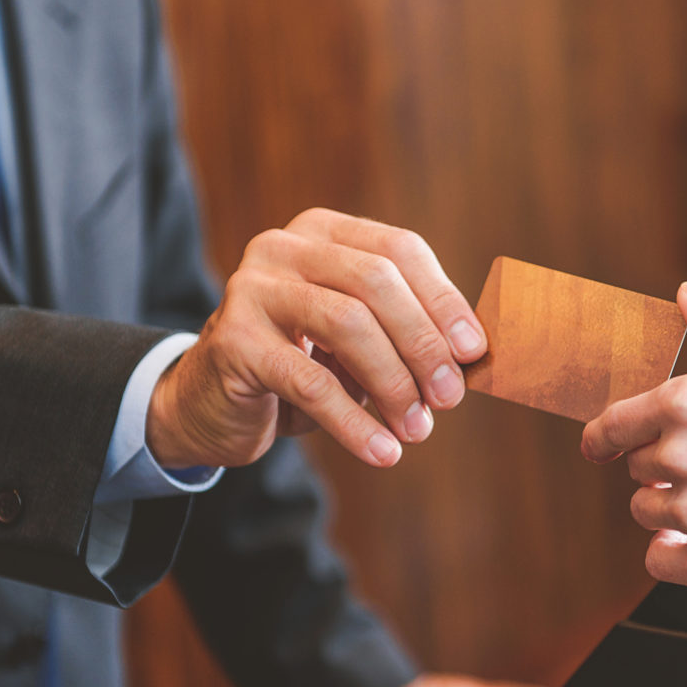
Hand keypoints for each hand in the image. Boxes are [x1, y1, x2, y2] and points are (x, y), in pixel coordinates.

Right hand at [147, 209, 487, 469]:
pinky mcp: (232, 339)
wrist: (211, 402)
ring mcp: (253, 287)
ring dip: (393, 383)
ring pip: (346, 324)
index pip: (400, 250)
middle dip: (423, 343)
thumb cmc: (300, 366)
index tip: (475, 351)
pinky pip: (310, 383)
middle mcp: (284, 247)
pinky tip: (382, 452)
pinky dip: (353, 423)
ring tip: (417, 430)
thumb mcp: (357, 342)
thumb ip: (405, 334)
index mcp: (325, 233)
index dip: (444, 300)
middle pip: (376, 282)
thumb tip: (471, 357)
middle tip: (450, 397)